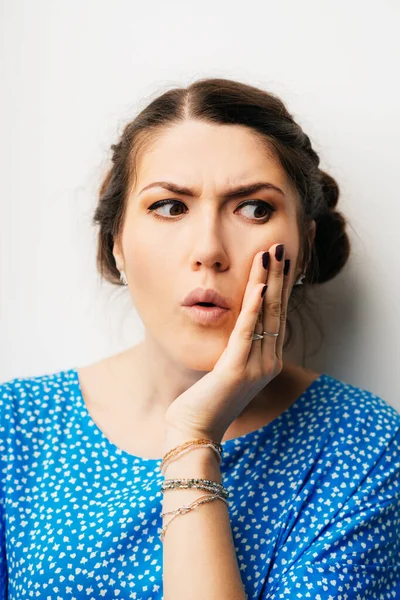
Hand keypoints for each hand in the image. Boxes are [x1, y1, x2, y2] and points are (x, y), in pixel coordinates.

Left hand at [164, 243, 290, 443]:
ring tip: (272, 254)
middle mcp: (269, 361)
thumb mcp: (227, 368)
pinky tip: (258, 285)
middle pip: (277, 309)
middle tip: (282, 246)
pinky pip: (248, 332)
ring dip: (269, 281)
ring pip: (266, 315)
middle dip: (280, 275)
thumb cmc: (206, 399)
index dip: (280, 285)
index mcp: (268, 359)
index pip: (277, 314)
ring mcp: (257, 366)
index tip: (281, 259)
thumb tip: (238, 326)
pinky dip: (253, 306)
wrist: (194, 429)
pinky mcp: (237, 369)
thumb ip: (237, 347)